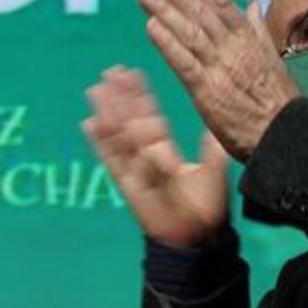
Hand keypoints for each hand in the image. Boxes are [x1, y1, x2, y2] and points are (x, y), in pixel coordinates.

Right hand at [83, 66, 228, 247]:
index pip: (150, 115)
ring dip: (107, 112)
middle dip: (120, 96)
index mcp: (165, 148)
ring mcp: (134, 168)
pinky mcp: (126, 183)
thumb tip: (218, 115)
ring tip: (96, 89)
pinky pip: (111, 160)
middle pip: (129, 120)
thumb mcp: (214, 168)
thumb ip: (211, 144)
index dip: (140, 95)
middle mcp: (146, 154)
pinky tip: (89, 123)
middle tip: (109, 71)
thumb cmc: (207, 206)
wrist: (196, 236)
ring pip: (117, 134)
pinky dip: (100, 143)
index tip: (131, 72)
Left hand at [138, 0, 299, 160]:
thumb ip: (258, 31)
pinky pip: (184, 62)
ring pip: (189, 32)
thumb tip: (252, 4)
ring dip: (164, 9)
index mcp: (249, 40)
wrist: (287, 135)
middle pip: (201, 11)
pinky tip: (150, 26)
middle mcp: (234, 49)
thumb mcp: (273, 59)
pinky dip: (168, 43)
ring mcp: (221, 69)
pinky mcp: (208, 92)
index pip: (220, 3)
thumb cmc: (279, 103)